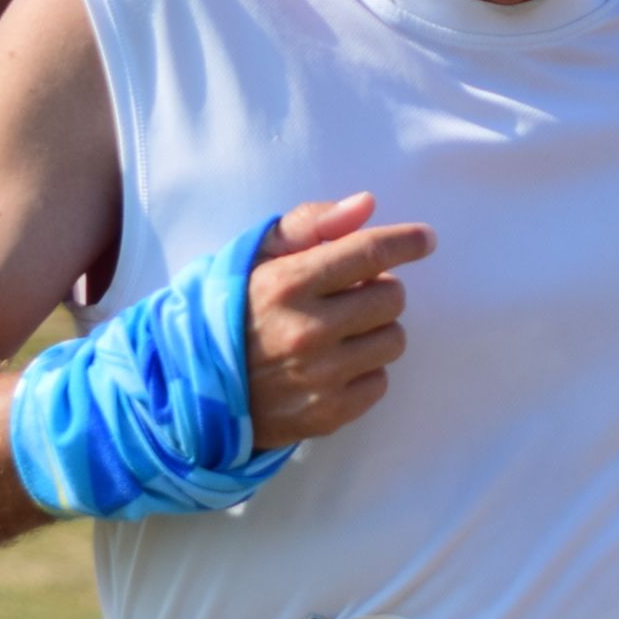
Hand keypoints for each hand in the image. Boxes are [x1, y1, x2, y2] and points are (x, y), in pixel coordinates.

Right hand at [245, 193, 433, 447]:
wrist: (193, 389)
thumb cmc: (231, 312)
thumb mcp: (256, 257)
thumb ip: (311, 225)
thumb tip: (366, 205)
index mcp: (288, 284)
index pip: (368, 253)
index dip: (406, 242)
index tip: (425, 240)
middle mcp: (307, 330)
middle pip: (392, 297)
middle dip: (381, 289)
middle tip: (354, 295)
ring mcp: (320, 376)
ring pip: (394, 340)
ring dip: (376, 331)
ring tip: (343, 332)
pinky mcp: (327, 414)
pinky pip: (380, 382)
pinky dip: (365, 371)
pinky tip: (334, 365)